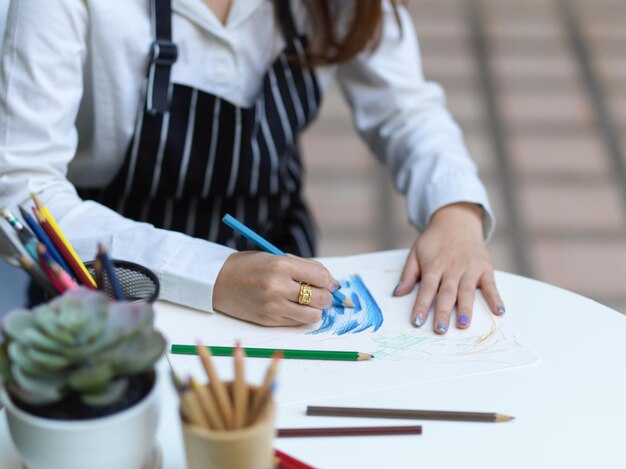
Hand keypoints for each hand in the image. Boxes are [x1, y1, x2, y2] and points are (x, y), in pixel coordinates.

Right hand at [212, 251, 338, 325]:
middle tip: (319, 292)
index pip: (321, 277)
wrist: (218, 281)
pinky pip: (297, 323)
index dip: (329, 281)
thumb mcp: (276, 257)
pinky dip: (300, 316)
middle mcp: (278, 287)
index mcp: (281, 265)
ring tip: (306, 302)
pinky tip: (291, 306)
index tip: (327, 282)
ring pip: (312, 316)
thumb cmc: (250, 266)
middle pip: (321, 299)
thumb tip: (331, 282)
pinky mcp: (268, 320)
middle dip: (325, 296)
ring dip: (315, 310)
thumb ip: (303, 267)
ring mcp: (273, 306)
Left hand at [393, 203, 504, 333]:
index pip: (426, 288)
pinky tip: (499, 311)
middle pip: (447, 293)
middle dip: (443, 312)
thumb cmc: (434, 240)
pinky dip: (496, 298)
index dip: (421, 305)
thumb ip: (408, 274)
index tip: (417, 321)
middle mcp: (452, 268)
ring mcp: (470, 268)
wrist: (457, 220)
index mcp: (434, 266)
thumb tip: (397, 294)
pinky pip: (491, 285)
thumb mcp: (416, 252)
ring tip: (463, 324)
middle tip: (440, 330)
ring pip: (467, 291)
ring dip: (466, 308)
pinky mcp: (485, 268)